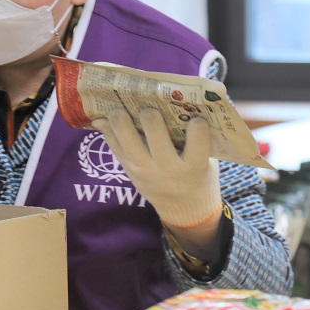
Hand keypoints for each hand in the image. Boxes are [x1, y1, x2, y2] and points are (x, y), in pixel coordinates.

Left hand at [92, 107, 220, 229]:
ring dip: (122, 121)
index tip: (197, 115)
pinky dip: (107, 131)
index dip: (198, 126)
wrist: (182, 206)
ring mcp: (145, 171)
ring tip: (119, 108)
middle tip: (149, 107)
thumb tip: (182, 103)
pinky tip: (103, 118)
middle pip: (157, 138)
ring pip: (128, 142)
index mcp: (195, 167)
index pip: (198, 143)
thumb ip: (198, 138)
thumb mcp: (206, 159)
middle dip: (151, 118)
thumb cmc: (197, 174)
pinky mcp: (128, 170)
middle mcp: (168, 170)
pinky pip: (114, 148)